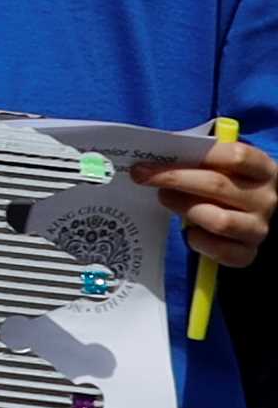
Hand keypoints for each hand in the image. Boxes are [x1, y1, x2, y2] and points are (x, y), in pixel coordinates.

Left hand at [142, 128, 277, 271]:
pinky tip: (189, 231)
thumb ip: (198, 158)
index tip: (157, 156)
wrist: (249, 215)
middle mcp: (266, 199)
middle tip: (143, 176)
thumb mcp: (219, 165)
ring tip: (166, 199)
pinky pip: (220, 250)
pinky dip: (198, 241)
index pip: (236, 156)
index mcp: (263, 169)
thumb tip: (156, 157)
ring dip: (184, 208)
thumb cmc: (226, 182)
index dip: (196, 155)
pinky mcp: (248, 252)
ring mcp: (259, 227)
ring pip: (219, 220)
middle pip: (217, 185)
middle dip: (174, 179)